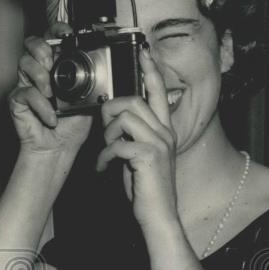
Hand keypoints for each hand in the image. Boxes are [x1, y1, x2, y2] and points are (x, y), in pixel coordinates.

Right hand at [9, 24, 91, 156]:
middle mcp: (40, 71)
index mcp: (58, 66)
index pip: (53, 38)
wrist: (59, 148)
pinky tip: (51, 116)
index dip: (57, 29)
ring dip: (40, 75)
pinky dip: (40, 105)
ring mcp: (27, 83)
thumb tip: (106, 67)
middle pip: (32, 43)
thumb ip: (93, 81)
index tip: (66, 32)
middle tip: (51, 62)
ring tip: (51, 93)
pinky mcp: (17, 99)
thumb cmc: (72, 126)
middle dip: (42, 49)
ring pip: (24, 62)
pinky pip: (25, 93)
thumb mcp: (90, 99)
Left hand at [95, 47, 179, 229]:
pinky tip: (103, 168)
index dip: (151, 71)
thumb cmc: (146, 188)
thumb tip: (113, 122)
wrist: (158, 216)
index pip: (159, 93)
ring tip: (106, 153)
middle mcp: (165, 133)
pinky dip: (104, 157)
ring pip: (124, 118)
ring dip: (107, 135)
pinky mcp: (149, 156)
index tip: (143, 53)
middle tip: (104, 133)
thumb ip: (132, 136)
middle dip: (110, 112)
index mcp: (164, 130)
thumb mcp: (139, 156)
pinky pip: (117, 144)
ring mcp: (159, 144)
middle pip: (133, 101)